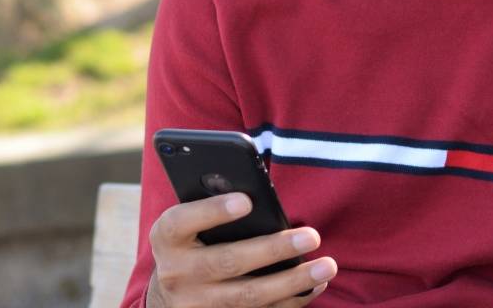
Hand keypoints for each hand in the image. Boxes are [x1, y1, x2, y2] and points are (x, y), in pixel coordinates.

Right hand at [146, 192, 336, 307]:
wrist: (170, 295)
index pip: (182, 221)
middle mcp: (176, 273)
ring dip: (293, 281)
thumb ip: (212, 206)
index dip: (213, 211)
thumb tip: (256, 196)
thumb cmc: (191, 242)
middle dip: (273, 250)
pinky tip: (314, 286)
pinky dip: (290, 302)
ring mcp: (196, 304)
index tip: (247, 200)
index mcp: (166, 237)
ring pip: (249, 295)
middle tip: (311, 236)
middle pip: (227, 262)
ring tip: (326, 266)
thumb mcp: (189, 222)